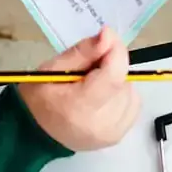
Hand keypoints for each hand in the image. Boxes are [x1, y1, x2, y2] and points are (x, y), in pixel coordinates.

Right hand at [18, 28, 140, 150]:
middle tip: (90, 69)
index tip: (106, 38)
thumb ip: (83, 51)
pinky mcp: (119, 136)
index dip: (115, 51)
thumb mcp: (52, 68)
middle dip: (111, 67)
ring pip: (129, 90)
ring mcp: (112, 133)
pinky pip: (133, 104)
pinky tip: (103, 98)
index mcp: (80, 107)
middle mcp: (101, 124)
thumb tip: (109, 36)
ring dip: (116, 82)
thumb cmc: (42, 97)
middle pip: (122, 81)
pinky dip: (120, 95)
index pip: (114, 75)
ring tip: (94, 86)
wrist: (38, 133)